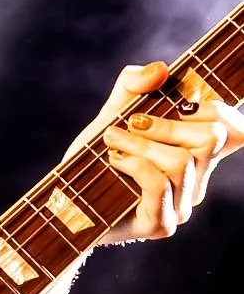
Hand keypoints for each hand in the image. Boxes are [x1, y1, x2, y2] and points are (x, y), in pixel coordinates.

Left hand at [67, 61, 242, 240]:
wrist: (66, 199)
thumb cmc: (95, 156)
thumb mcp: (112, 112)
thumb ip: (133, 85)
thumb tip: (161, 69)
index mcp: (197, 154)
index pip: (236, 130)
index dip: (217, 108)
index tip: (180, 104)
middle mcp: (196, 181)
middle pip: (212, 138)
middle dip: (168, 123)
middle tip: (132, 123)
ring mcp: (181, 205)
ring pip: (181, 161)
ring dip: (140, 144)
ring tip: (112, 141)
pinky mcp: (161, 224)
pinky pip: (158, 184)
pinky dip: (134, 164)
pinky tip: (114, 161)